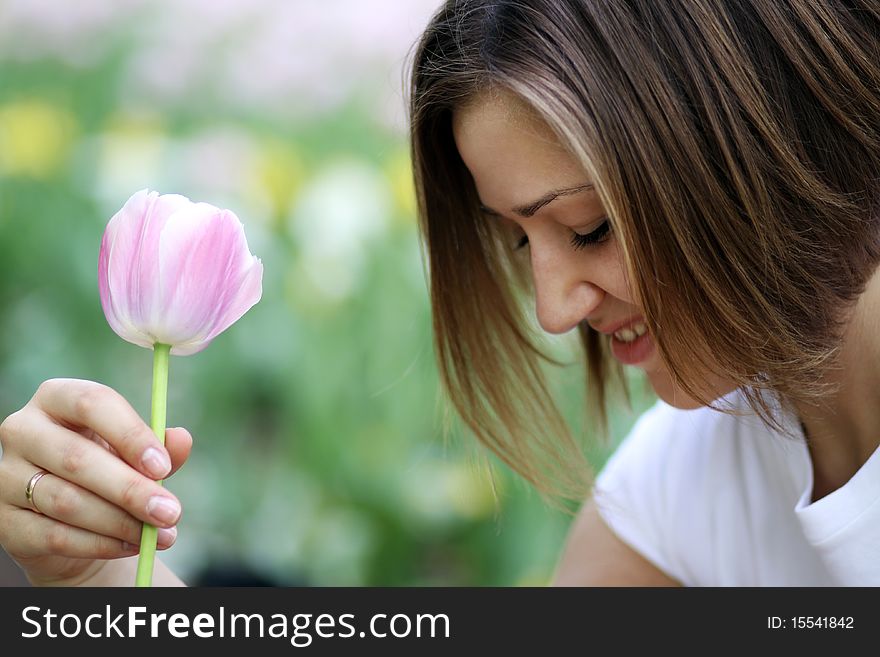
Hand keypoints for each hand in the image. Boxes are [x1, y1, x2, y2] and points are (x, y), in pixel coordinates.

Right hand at [0, 378, 190, 585]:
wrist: (75, 520)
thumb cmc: (111, 469)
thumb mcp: (137, 453)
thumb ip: (161, 446)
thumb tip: (181, 439)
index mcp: (57, 397)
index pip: (92, 403)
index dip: (130, 435)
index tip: (164, 466)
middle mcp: (22, 430)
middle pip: (77, 458)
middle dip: (131, 489)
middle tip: (171, 512)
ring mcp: (6, 475)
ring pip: (67, 501)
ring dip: (121, 522)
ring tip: (160, 534)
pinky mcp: (5, 520)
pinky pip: (55, 535)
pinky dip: (100, 543)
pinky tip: (132, 545)